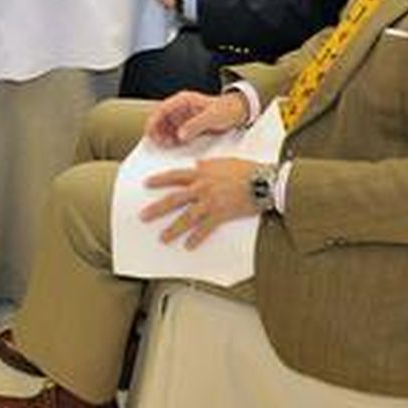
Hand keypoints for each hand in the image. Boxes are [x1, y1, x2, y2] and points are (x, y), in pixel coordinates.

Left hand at [138, 158, 257, 247]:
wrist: (264, 182)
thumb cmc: (247, 170)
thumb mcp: (224, 162)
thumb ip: (207, 165)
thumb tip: (197, 165)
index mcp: (201, 173)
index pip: (175, 176)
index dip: (159, 180)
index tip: (147, 184)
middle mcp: (202, 188)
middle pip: (174, 199)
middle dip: (156, 209)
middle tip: (143, 216)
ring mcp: (210, 202)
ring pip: (186, 218)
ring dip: (173, 229)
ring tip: (163, 238)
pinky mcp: (221, 215)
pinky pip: (205, 229)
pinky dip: (196, 239)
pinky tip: (188, 246)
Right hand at [145, 90, 250, 146]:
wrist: (238, 112)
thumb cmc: (226, 110)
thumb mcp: (211, 117)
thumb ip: (195, 125)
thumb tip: (181, 135)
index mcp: (183, 100)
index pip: (162, 109)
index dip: (153, 121)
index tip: (150, 133)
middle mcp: (180, 108)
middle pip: (161, 119)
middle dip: (156, 131)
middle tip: (156, 144)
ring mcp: (183, 117)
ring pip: (166, 128)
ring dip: (163, 137)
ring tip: (165, 147)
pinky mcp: (187, 126)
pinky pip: (175, 134)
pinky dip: (172, 140)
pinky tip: (174, 146)